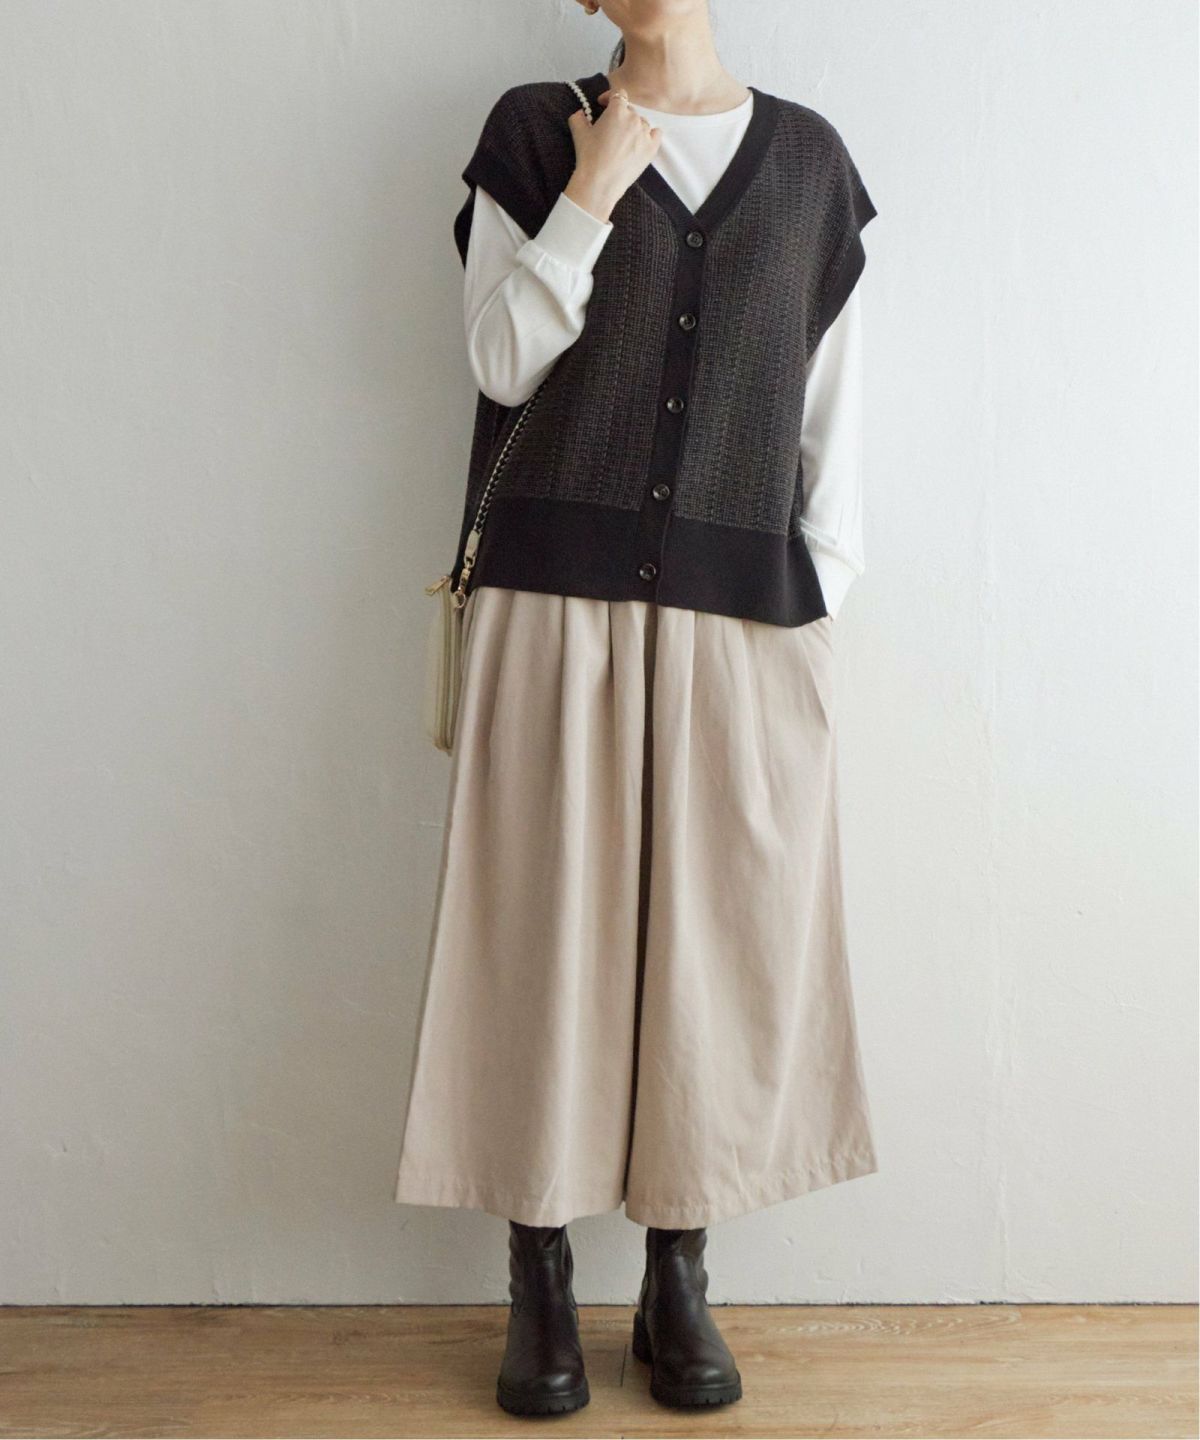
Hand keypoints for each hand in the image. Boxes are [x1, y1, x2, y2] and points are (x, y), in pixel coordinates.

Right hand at [563, 88, 661, 222]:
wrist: (600, 183)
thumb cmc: (589, 158)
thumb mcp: (579, 134)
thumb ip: (578, 118)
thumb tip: (579, 113)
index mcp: (617, 110)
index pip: (618, 94)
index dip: (610, 99)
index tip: (604, 105)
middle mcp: (633, 118)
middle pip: (630, 110)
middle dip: (620, 117)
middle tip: (611, 130)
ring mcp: (644, 133)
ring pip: (642, 123)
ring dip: (634, 128)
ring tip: (624, 141)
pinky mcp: (651, 148)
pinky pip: (656, 134)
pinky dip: (650, 135)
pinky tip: (642, 140)